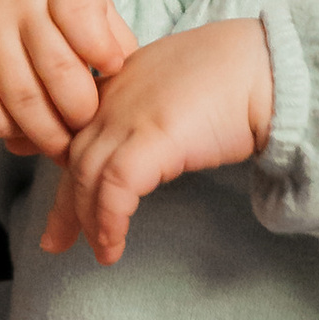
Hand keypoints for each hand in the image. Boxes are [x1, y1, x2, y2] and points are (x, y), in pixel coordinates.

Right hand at [0, 0, 134, 156]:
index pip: (81, 14)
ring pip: (21, 98)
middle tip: (87, 126)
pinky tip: (21, 130)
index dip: (103, 50)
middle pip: (57, 70)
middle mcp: (18, 1)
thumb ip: (112, 34)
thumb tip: (122, 80)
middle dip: (80, 113)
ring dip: (47, 134)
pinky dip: (6, 130)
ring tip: (61, 143)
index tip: (111, 69)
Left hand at [41, 15, 276, 266]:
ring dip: (90, 221)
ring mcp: (128, 115)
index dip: (66, 173)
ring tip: (101, 252)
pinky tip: (113, 244)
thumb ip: (149, 113)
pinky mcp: (151, 137)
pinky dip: (109, 220)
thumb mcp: (172, 91)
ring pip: (88, 177)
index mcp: (114, 84)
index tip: (64, 206)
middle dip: (64, 206)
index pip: (76, 135)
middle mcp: (111, 97)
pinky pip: (115, 188)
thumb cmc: (231, 78)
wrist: (264, 67)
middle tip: (55, 242)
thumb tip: (144, 151)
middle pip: (74, 158)